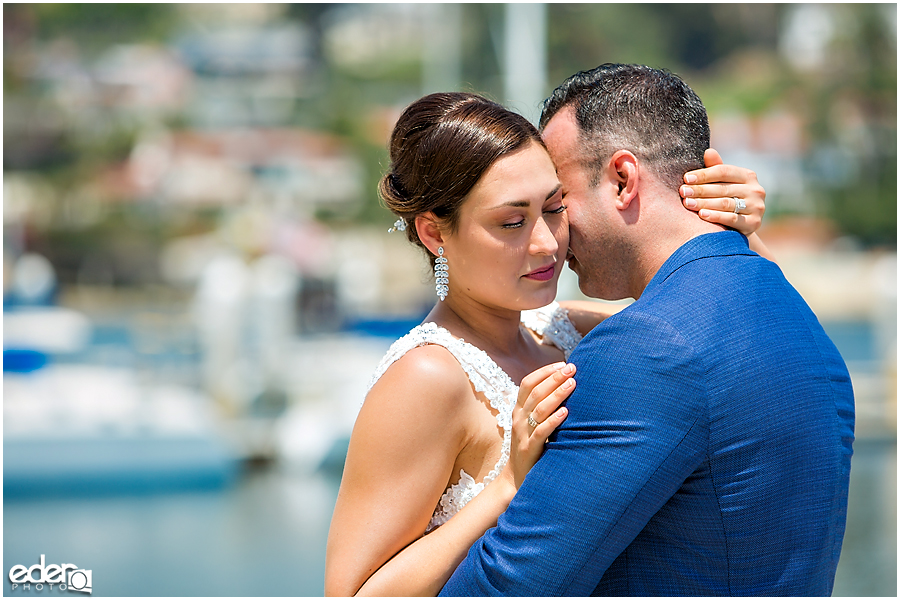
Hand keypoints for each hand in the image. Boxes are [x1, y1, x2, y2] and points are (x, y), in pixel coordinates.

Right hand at [506, 362, 574, 488]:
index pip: (528, 383)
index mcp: (518, 409)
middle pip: (535, 392)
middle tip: (572, 368)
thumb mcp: (531, 423)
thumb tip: (565, 385)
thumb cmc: (531, 446)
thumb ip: (542, 406)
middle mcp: (518, 418)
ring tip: (572, 384)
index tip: (562, 363)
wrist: (516, 478)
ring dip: (557, 394)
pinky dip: (554, 420)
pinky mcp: (529, 449)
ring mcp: (523, 433)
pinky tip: (566, 412)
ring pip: (539, 409)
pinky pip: (541, 431)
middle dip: (554, 378)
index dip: (545, 371)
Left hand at [680, 148, 765, 235]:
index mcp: (748, 175)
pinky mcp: (754, 223)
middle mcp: (756, 190)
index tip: (686, 178)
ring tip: (687, 203)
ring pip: (725, 203)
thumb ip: (715, 169)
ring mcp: (756, 207)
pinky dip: (715, 216)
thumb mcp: (722, 183)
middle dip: (700, 190)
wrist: (739, 226)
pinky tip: (701, 214)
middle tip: (683, 192)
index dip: (704, 174)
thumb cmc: (727, 199)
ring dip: (704, 203)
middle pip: (723, 188)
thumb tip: (708, 151)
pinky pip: (731, 218)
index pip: (723, 171)